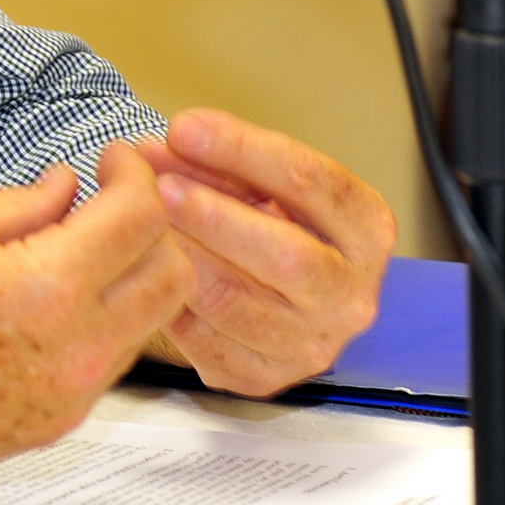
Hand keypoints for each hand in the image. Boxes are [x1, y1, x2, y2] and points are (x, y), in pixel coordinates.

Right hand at [0, 142, 195, 486]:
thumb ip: (21, 202)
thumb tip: (69, 187)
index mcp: (46, 287)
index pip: (140, 217)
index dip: (136, 174)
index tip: (115, 161)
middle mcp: (74, 346)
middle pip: (173, 273)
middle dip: (156, 225)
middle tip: (114, 202)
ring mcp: (73, 392)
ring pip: (153, 320)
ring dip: (133, 275)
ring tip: (81, 251)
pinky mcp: (62, 422)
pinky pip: (114, 359)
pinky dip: (107, 320)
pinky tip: (59, 301)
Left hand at [135, 109, 394, 396]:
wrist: (283, 303)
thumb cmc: (271, 226)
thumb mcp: (261, 186)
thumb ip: (221, 162)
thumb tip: (163, 144)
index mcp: (366, 230)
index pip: (312, 181)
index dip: (242, 149)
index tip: (183, 127)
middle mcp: (351, 295)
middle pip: (285, 254)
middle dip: (213, 214)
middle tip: (158, 186)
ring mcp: (311, 345)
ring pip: (231, 300)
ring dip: (178, 254)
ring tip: (137, 220)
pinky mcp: (263, 377)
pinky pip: (202, 338)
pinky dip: (167, 297)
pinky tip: (145, 266)